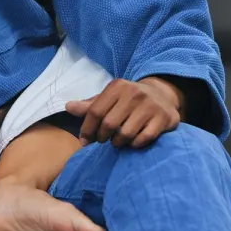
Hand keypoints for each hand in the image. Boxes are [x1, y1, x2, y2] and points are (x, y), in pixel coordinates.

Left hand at [65, 77, 182, 148]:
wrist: (162, 95)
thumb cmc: (128, 100)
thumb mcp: (109, 98)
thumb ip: (89, 105)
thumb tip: (68, 107)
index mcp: (117, 86)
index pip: (95, 111)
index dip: (87, 129)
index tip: (85, 141)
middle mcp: (134, 93)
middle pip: (109, 124)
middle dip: (102, 137)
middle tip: (103, 140)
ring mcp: (150, 106)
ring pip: (125, 134)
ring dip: (118, 143)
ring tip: (118, 141)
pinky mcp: (163, 118)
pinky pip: (143, 139)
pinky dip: (135, 144)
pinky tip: (133, 141)